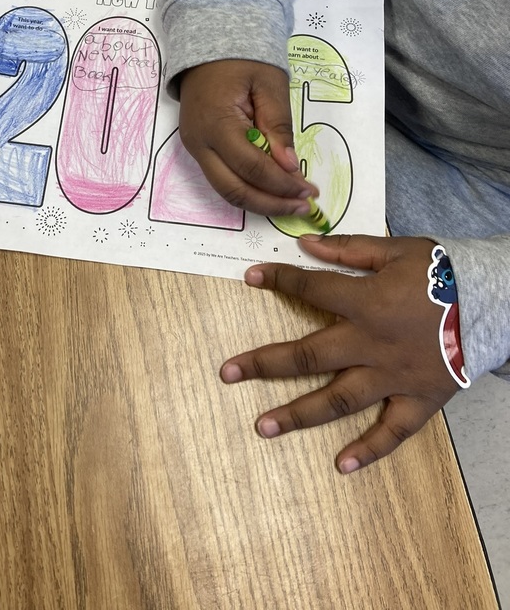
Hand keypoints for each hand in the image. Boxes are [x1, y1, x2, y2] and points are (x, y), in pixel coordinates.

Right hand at [178, 60, 317, 217]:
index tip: (308, 190)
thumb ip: (278, 126)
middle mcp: (199, 143)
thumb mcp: (270, 85)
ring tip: (290, 203)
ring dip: (259, 201)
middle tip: (302, 206)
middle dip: (270, 204)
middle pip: (234, 190)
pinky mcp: (198, 148)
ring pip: (225, 190)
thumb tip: (288, 166)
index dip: (281, 184)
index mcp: (216, 124)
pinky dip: (248, 187)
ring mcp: (194, 148)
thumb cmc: (242, 59)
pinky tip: (271, 189)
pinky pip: (222, 177)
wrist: (207, 44)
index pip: (251, 167)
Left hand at [220, 234, 461, 472]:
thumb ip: (349, 249)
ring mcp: (393, 376)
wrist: (494, 303)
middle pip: (308, 357)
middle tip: (227, 374)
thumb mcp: (397, 249)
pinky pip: (392, 431)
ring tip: (261, 427)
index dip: (278, 281)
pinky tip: (342, 466)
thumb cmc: (444, 273)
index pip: (310, 290)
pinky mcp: (418, 399)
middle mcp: (370, 344)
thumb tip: (306, 244)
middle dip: (263, 364)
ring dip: (298, 414)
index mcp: (365, 302)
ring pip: (338, 399)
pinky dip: (369, 450)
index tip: (251, 278)